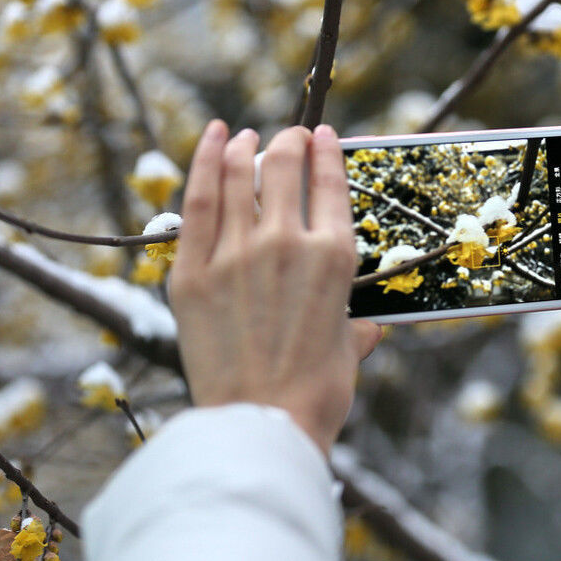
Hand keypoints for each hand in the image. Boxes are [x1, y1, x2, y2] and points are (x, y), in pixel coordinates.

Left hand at [169, 121, 381, 455]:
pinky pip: (198, 201)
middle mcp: (286, 244)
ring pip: (239, 176)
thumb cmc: (315, 394)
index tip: (321, 136)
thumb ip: (356, 330)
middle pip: (284, 167)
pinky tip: (212, 140)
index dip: (326, 151)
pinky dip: (205, 163)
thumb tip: (368, 330)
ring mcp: (235, 253)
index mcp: (333, 258)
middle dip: (287, 143)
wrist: (262, 424)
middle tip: (286, 138)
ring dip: (244, 147)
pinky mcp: (192, 271)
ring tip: (244, 136)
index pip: (330, 183)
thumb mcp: (348, 353)